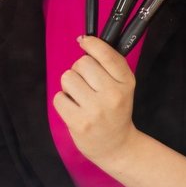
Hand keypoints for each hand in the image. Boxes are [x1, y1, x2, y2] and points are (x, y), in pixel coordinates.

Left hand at [55, 36, 137, 165]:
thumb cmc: (115, 110)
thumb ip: (110, 65)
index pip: (106, 55)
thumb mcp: (123, 86)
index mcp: (126, 82)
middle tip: (86, 84)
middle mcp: (113, 94)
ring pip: (68, 78)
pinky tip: (74, 109)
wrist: (115, 145)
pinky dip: (62, 101)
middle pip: (82, 63)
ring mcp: (95, 109)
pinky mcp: (78, 122)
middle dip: (79, 69)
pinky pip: (59, 97)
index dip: (92, 44)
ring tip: (80, 97)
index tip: (84, 40)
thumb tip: (85, 40)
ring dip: (70, 85)